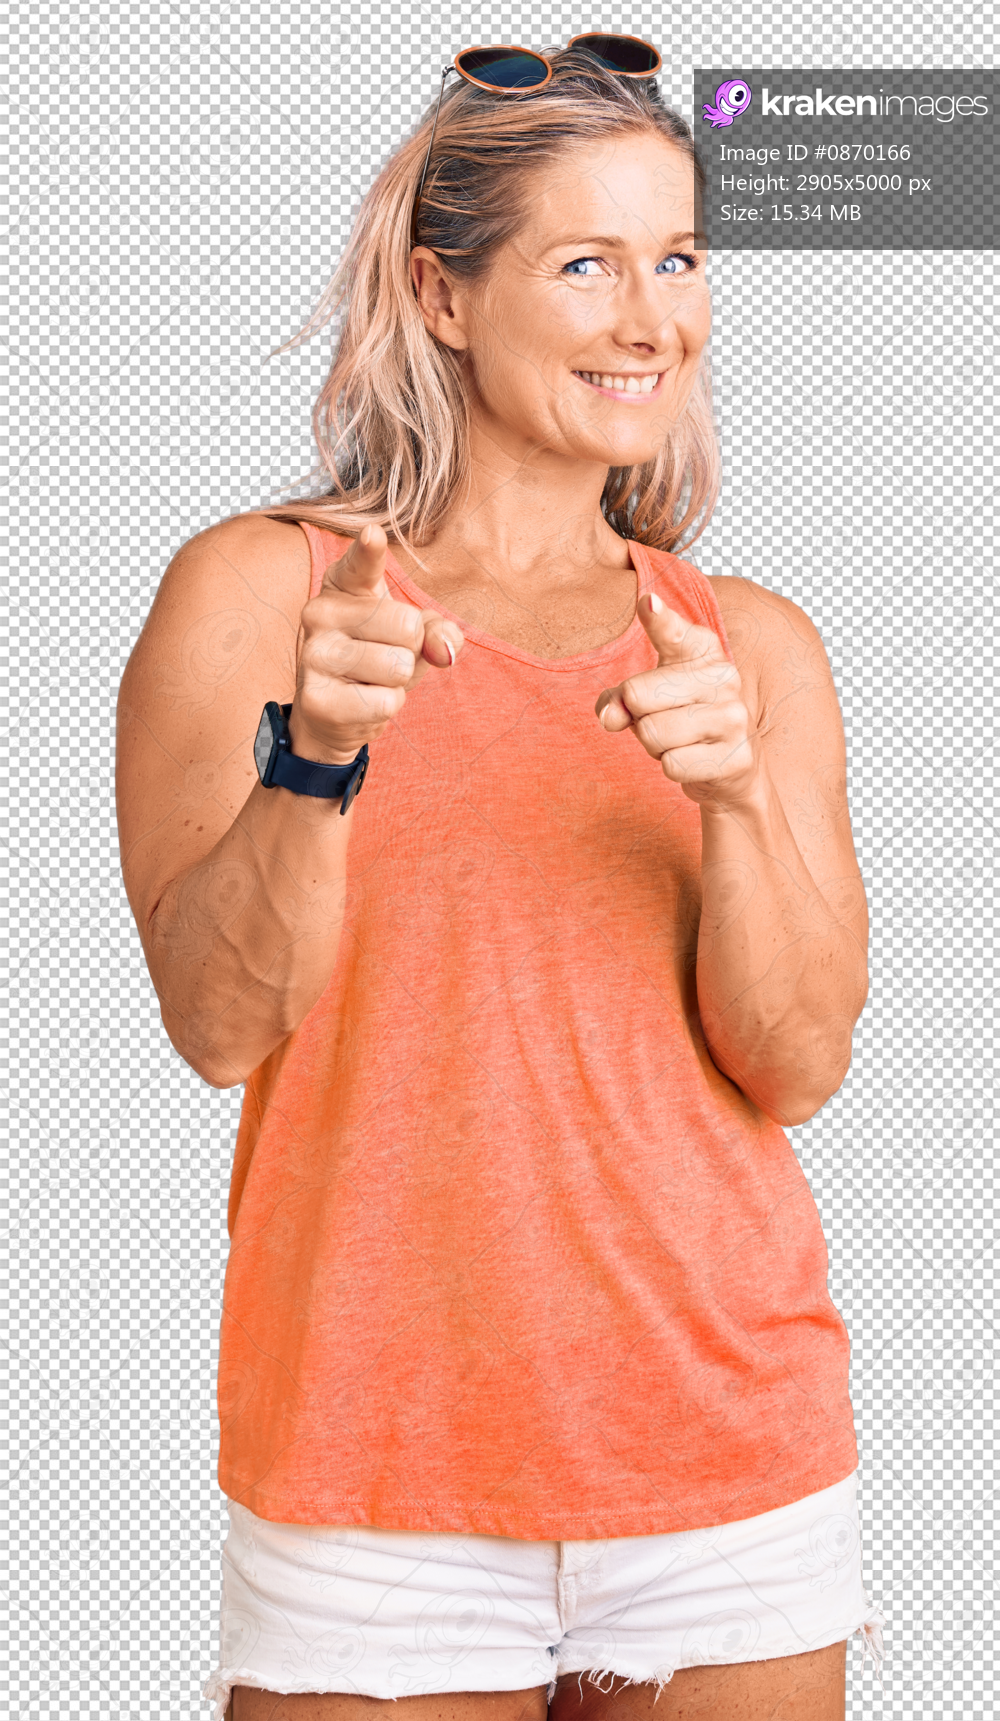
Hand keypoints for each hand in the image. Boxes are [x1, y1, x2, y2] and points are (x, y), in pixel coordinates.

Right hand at [288, 522, 464, 764]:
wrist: (335, 713)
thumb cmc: (379, 659)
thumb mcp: (415, 636)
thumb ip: (439, 632)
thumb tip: (445, 650)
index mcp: (343, 585)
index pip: (361, 563)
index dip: (370, 550)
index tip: (373, 534)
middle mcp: (319, 612)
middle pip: (407, 626)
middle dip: (411, 649)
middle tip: (385, 657)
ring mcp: (312, 655)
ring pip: (397, 666)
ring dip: (398, 682)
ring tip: (371, 680)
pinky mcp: (315, 698)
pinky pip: (385, 701)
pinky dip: (386, 707)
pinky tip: (360, 703)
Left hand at [595, 591, 759, 808]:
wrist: (729, 767)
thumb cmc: (680, 720)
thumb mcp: (646, 698)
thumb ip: (618, 698)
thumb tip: (610, 717)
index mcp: (703, 651)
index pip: (673, 631)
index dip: (658, 618)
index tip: (648, 603)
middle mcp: (724, 676)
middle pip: (637, 696)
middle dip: (636, 718)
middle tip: (662, 720)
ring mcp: (734, 717)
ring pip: (652, 733)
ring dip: (654, 746)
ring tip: (678, 741)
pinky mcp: (737, 756)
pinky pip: (672, 765)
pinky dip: (672, 768)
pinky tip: (693, 760)